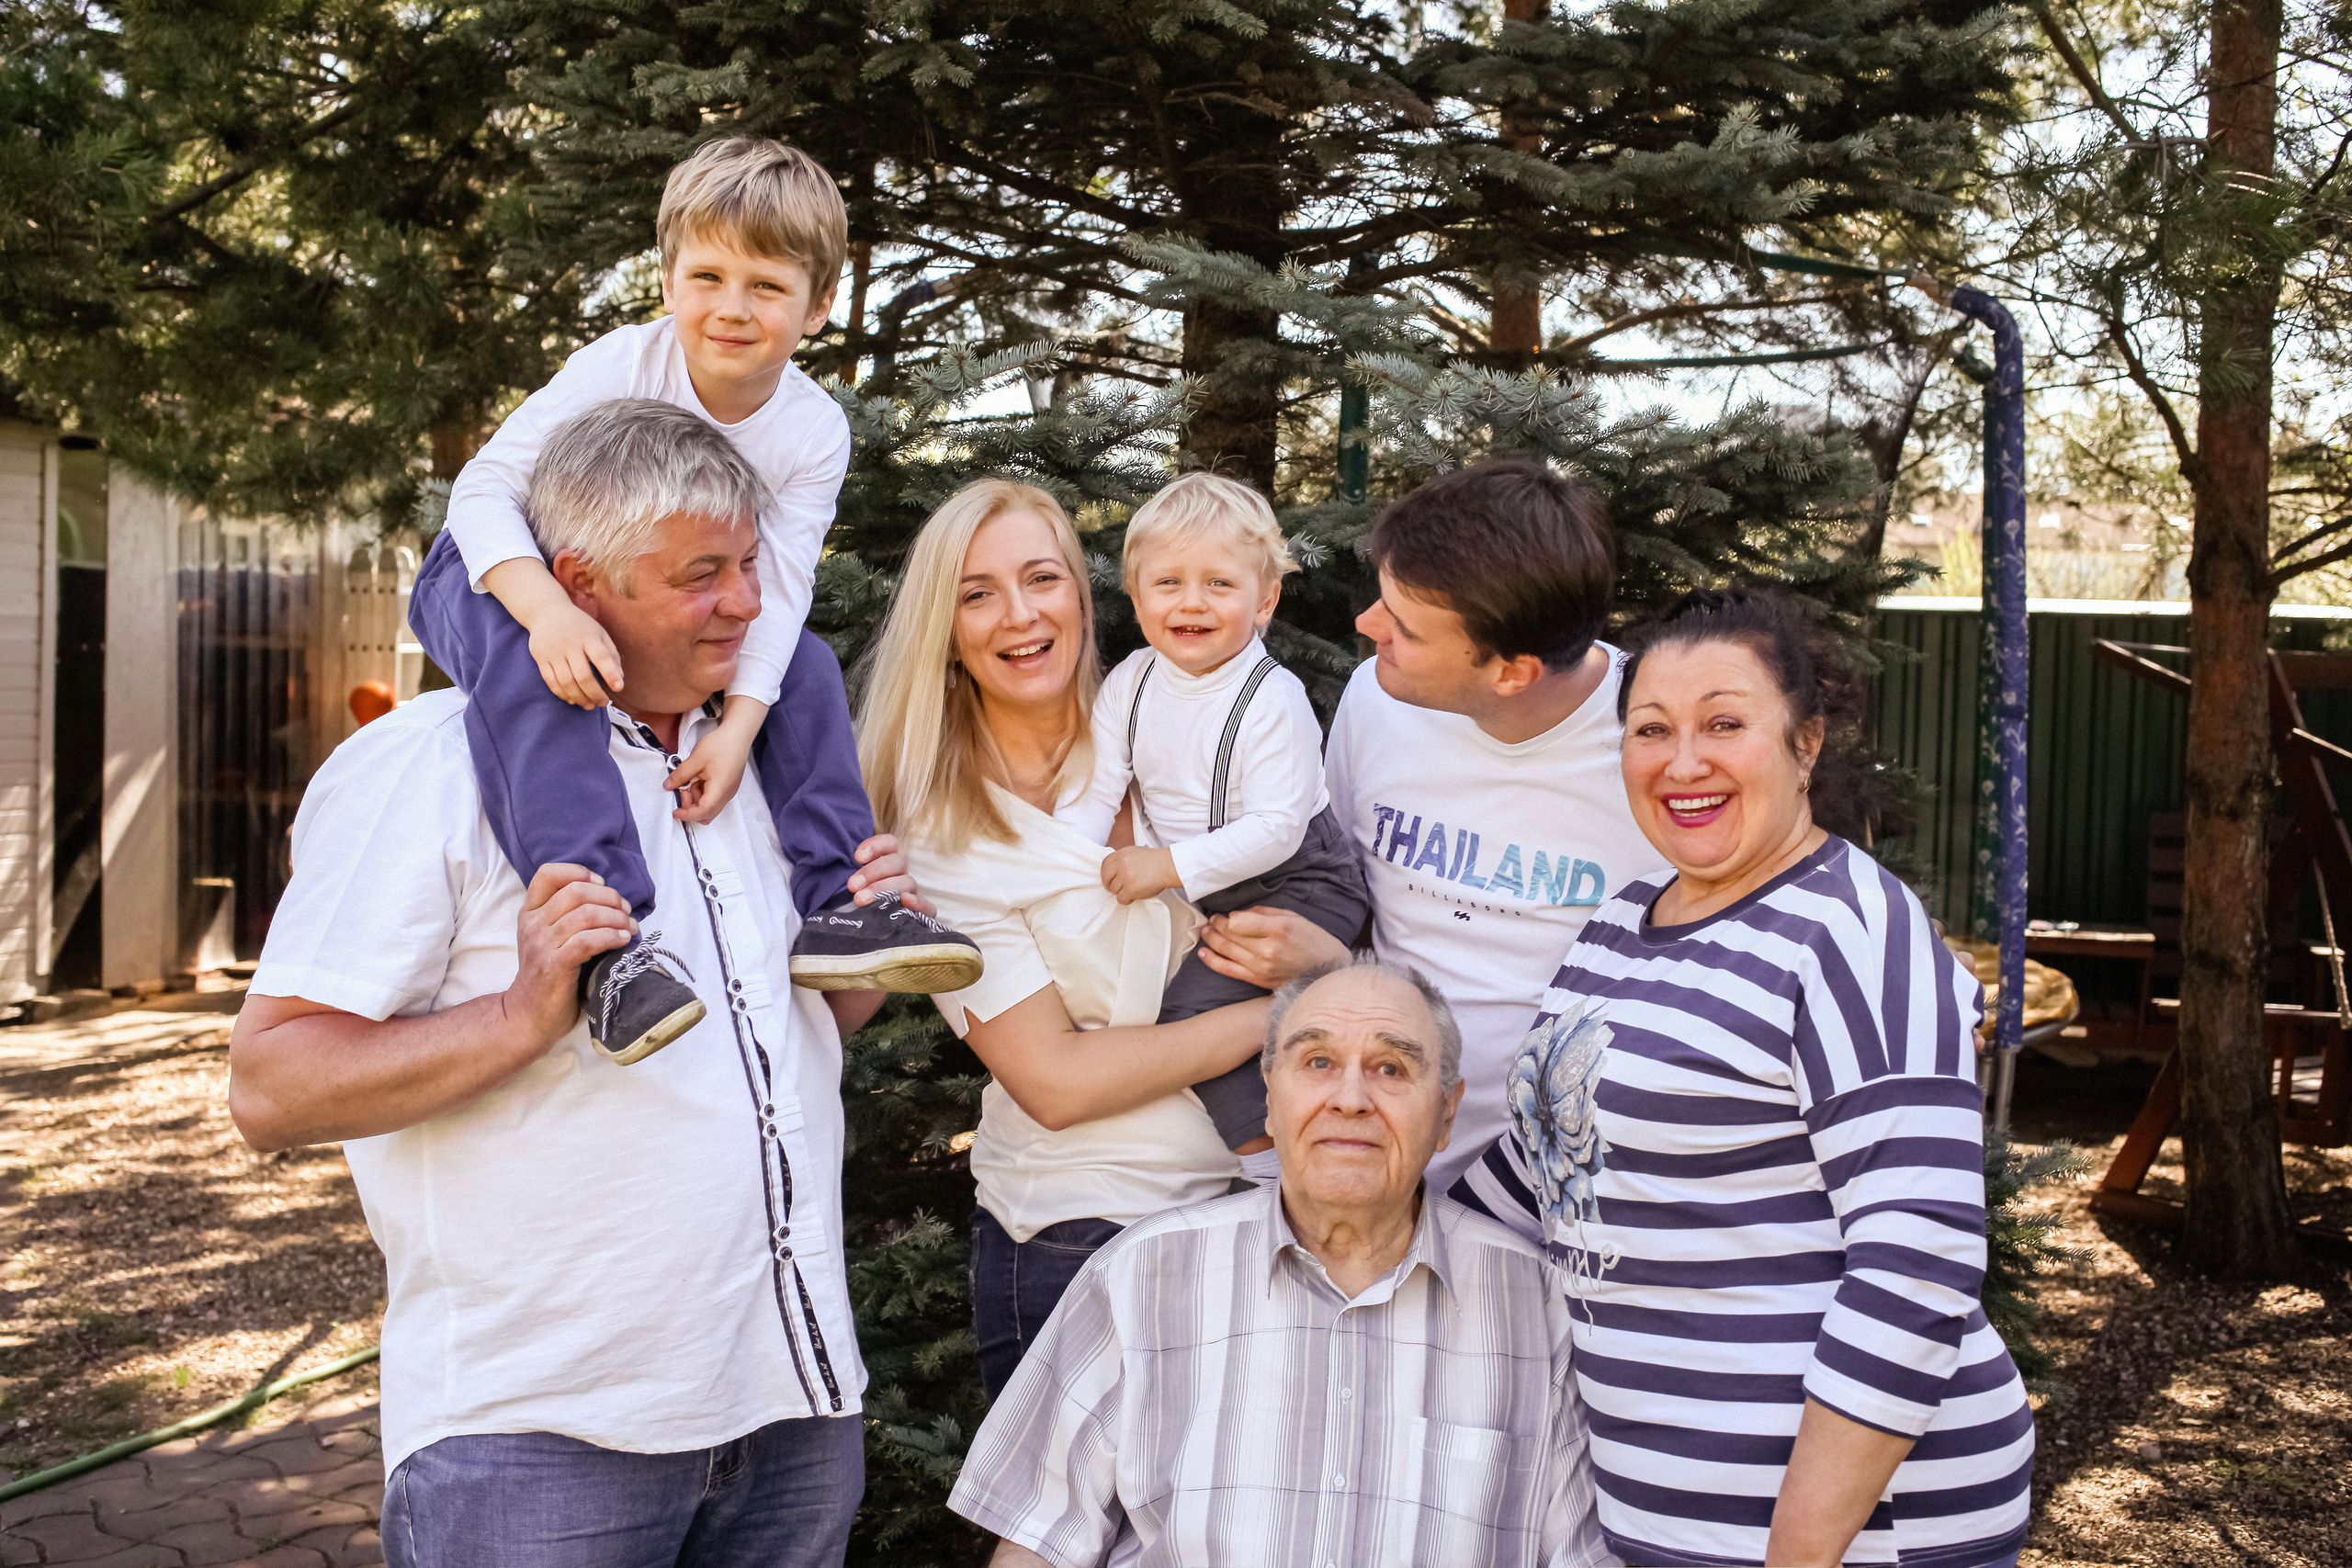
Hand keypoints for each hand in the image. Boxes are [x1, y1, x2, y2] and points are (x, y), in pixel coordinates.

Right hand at [504, 863, 635, 1043]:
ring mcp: (542, 944)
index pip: (548, 874)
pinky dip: (611, 937)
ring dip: (617, 918)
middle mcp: (533, 924)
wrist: (528, 1016)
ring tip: (631, 928)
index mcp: (530, 912)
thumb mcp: (550, 939)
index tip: (602, 885)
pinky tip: (623, 941)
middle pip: (576, 891)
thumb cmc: (548, 977)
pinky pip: (588, 940)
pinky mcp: (554, 965)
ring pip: (586, 914)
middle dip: (609, 897)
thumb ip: (568, 917)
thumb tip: (612, 901)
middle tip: (626, 911)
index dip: (579, 872)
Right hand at [527, 598, 626, 708]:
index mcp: (588, 636)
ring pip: (566, 682)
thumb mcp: (599, 633)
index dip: (610, 673)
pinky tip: (572, 699)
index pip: (601, 656)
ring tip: (589, 705)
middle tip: (602, 703)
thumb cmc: (579, 626)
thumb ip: (611, 655)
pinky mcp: (540, 658)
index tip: (618, 687)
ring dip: (579, 697)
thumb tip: (620, 678)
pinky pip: (551, 681)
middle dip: (594, 693)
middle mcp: (570, 644)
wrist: (546, 611)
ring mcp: (553, 651)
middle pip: (582, 675)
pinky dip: (562, 694)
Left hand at [667, 720, 756, 823]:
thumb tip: (668, 787)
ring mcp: (729, 791)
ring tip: (690, 780)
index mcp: (720, 788)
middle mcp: (727, 794)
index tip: (675, 811)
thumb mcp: (695, 759)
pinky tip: (698, 778)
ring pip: (710, 807)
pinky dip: (702, 794)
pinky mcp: (728, 786)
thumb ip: (680, 775)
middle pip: (708, 814)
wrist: (737, 735)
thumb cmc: (720, 745)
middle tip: (682, 791)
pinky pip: (713, 798)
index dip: (687, 815)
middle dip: (691, 808)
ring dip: (696, 800)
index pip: (703, 811)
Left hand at [847, 833, 934, 914]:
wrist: (876, 927)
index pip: (890, 843)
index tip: (858, 857)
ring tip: (861, 899)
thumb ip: (856, 879)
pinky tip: (906, 901)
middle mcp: (903, 874)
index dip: (876, 846)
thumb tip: (850, 881)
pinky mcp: (923, 912)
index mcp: (889, 861)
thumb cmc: (862, 901)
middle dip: (872, 872)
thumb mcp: (856, 886)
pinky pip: (927, 906)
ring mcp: (914, 892)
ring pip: (906, 882)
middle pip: (896, 862)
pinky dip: (918, 903)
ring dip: (884, 889)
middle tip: (853, 886)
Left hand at [1101, 846, 1181, 904]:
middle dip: (1110, 885)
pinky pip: (1121, 899)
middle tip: (1118, 888)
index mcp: (1122, 854)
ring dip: (1122, 892)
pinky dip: (1127, 899)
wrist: (1168, 866)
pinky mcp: (1131, 889)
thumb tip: (1115, 871)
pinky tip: (1135, 895)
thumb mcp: (1137, 852)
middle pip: (1106, 879)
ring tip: (1133, 889)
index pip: (1105, 865)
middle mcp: (1122, 864)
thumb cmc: (1156, 861)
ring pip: (1114, 890)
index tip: (1110, 879)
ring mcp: (1126, 876)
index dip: (1106, 874)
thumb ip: (1124, 859)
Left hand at [1197, 906, 1347, 989]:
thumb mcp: (1294, 918)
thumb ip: (1265, 913)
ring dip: (1211, 939)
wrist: (1327, 973)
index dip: (1229, 917)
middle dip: (1216, 925)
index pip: (1239, 921)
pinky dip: (1212, 960)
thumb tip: (1237, 915)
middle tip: (1212, 919)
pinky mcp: (1258, 980)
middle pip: (1229, 935)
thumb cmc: (1313, 941)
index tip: (1227, 915)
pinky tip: (1203, 952)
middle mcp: (1267, 950)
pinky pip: (1228, 970)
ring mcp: (1261, 968)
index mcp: (1278, 930)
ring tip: (1205, 930)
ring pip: (1225, 950)